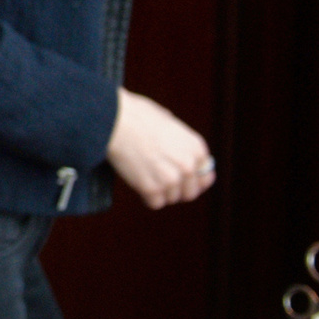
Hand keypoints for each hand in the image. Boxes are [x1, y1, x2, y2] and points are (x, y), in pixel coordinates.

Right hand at [109, 88, 214, 207]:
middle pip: (189, 193)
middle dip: (176, 190)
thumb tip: (174, 150)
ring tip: (145, 176)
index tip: (182, 183)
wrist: (114, 121)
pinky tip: (138, 183)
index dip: (192, 181)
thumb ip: (177, 140)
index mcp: (196, 148)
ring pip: (170, 198)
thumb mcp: (168, 122)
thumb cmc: (135, 116)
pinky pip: (154, 203)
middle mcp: (188, 166)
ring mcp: (171, 178)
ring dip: (159, 192)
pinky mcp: (151, 188)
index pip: (205, 177)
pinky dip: (146, 196)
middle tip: (160, 182)